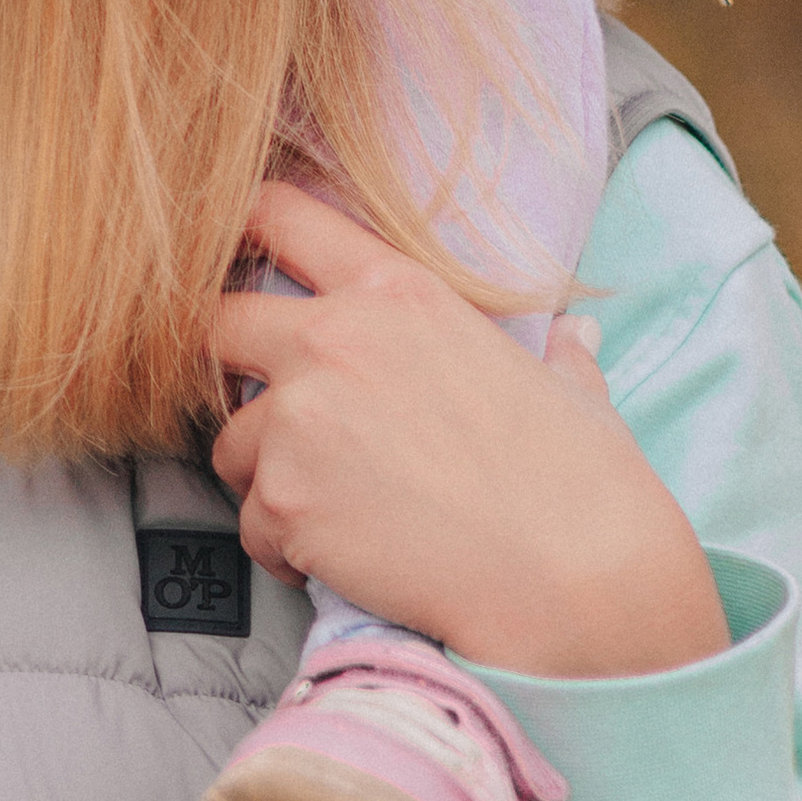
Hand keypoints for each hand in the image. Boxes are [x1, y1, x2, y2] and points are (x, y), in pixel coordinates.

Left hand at [212, 182, 727, 678]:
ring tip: (336, 510)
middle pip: (217, 324)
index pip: (279, 216)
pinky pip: (249, 524)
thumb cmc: (584, 489)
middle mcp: (333, 339)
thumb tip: (573, 335)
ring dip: (265, 475)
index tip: (234, 260)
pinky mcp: (284, 498)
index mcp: (397, 291)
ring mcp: (299, 417)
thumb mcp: (568, 389)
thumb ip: (550, 351)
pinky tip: (343, 559)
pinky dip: (284, 548)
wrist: (578, 584)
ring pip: (229, 442)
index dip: (241, 232)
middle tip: (272, 416)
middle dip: (229, 369)